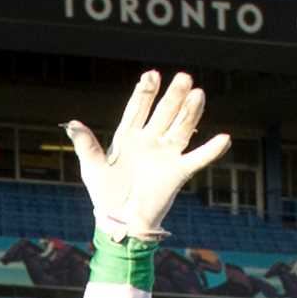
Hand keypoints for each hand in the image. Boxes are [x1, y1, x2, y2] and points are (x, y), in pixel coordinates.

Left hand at [66, 70, 229, 241]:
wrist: (121, 221)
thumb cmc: (105, 194)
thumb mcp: (92, 167)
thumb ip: (86, 145)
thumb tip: (71, 124)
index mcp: (129, 136)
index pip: (139, 108)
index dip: (146, 92)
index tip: (152, 75)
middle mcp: (150, 140)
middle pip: (165, 112)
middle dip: (173, 95)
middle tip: (184, 77)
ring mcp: (166, 154)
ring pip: (182, 127)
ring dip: (191, 112)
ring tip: (199, 94)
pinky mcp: (178, 172)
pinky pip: (198, 158)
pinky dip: (211, 149)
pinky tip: (224, 138)